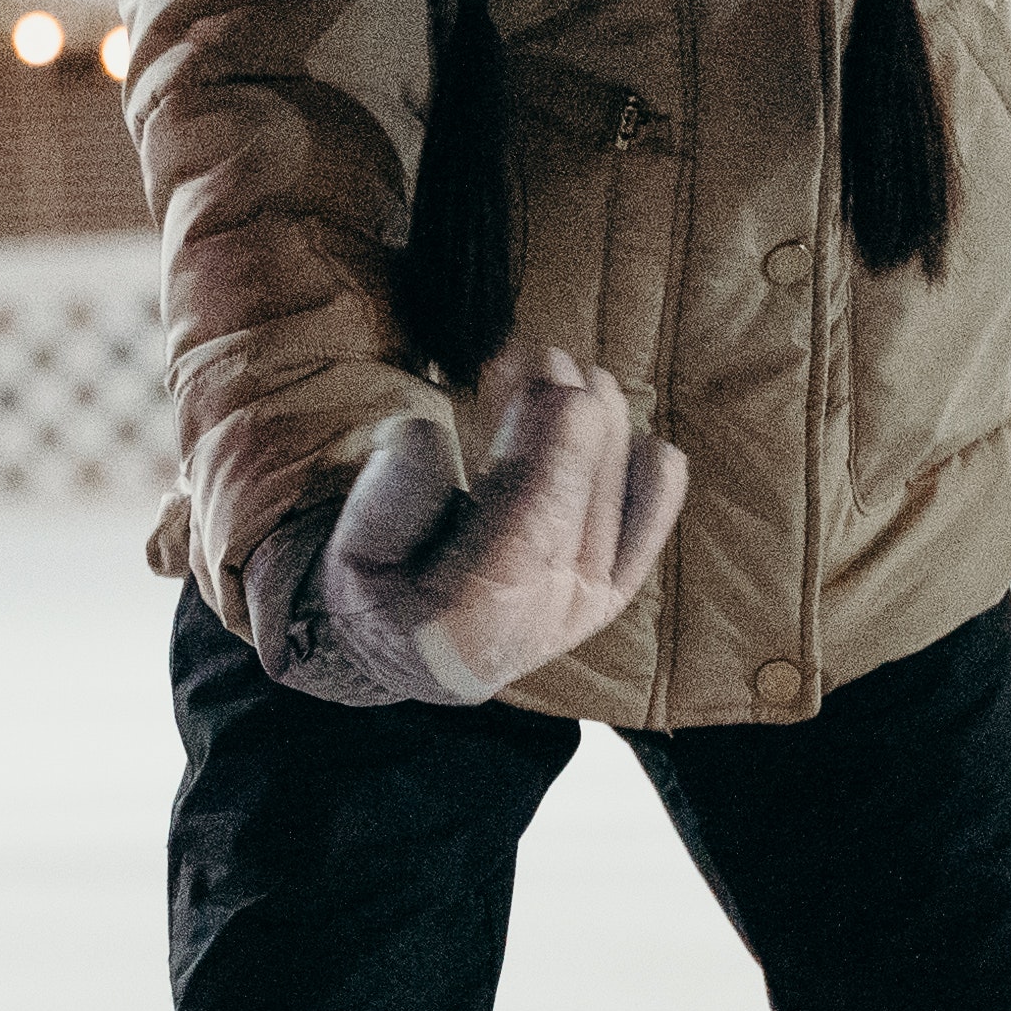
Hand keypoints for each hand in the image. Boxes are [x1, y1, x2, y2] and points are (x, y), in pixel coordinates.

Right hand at [294, 340, 688, 708]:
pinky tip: (648, 439)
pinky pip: (644, 538)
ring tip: (574, 374)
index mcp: (466, 621)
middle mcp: (537, 620)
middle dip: (571, 426)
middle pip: (575, 513)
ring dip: (602, 433)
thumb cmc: (379, 590)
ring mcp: (579, 606)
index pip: (524, 536)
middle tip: (548, 359)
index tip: (562, 394)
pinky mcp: (606, 592)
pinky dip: (655, 487)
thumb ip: (386, 503)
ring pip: (611, 513)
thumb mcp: (355, 555)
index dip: (552, 463)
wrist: (416, 651)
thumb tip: (426, 433)